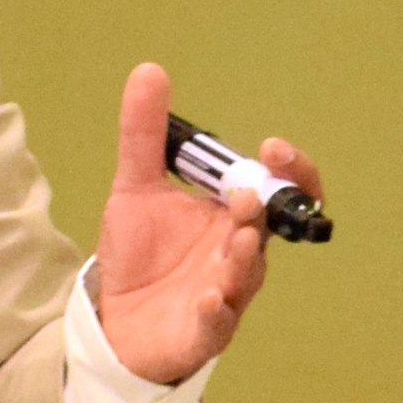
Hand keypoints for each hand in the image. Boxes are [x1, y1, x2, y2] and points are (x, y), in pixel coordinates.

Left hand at [92, 62, 324, 386]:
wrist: (111, 319)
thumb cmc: (140, 255)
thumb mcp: (134, 189)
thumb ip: (144, 136)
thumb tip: (149, 70)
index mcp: (234, 217)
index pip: (282, 190)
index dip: (290, 171)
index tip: (274, 147)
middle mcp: (239, 254)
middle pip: (268, 230)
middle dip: (260, 211)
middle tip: (244, 196)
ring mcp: (225, 295)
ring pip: (246, 276)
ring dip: (244, 258)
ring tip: (238, 239)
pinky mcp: (200, 332)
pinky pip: (215, 324)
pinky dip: (214, 311)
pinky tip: (206, 298)